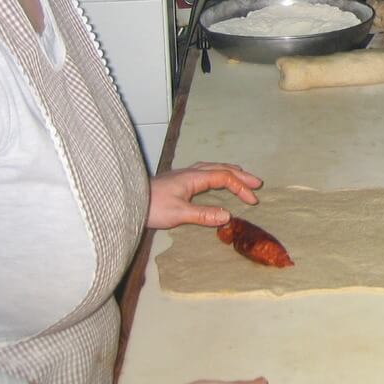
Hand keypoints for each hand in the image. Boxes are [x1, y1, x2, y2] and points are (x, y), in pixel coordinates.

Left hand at [147, 162, 261, 229]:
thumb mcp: (178, 214)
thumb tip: (228, 216)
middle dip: (241, 175)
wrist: (126, 201)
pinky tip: (215, 178)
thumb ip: (203, 214)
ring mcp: (183, 174)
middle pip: (221, 168)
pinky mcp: (178, 179)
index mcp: (194, 177)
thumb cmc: (151, 207)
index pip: (224, 177)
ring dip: (230, 171)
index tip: (252, 200)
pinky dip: (218, 172)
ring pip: (213, 167)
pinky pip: (205, 170)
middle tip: (257, 183)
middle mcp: (191, 172)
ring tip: (241, 176)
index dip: (241, 187)